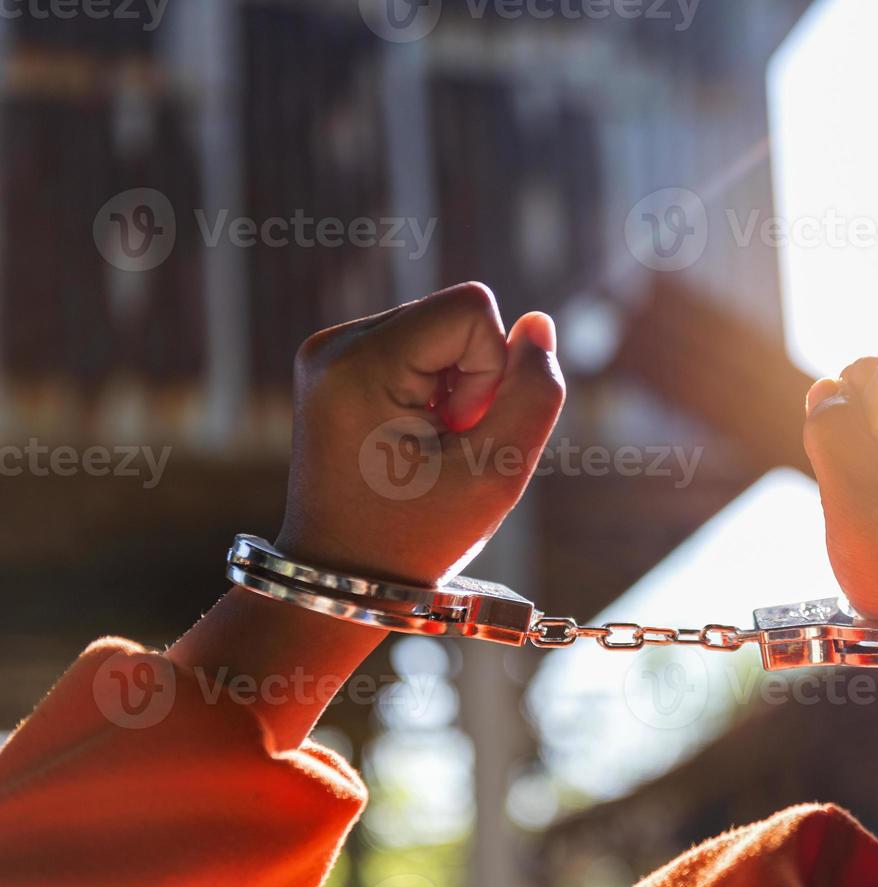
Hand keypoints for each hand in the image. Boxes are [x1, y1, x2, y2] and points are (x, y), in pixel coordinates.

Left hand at [275, 282, 564, 585]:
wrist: (340, 575)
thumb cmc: (416, 537)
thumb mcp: (497, 473)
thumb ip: (534, 393)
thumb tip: (536, 324)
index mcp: (358, 364)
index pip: (471, 309)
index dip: (492, 372)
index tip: (460, 434)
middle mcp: (333, 343)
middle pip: (456, 314)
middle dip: (474, 380)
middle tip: (444, 447)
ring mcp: (329, 350)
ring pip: (442, 330)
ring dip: (457, 388)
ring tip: (429, 446)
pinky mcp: (338, 363)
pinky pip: (420, 347)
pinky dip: (435, 391)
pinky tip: (416, 438)